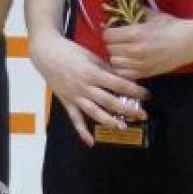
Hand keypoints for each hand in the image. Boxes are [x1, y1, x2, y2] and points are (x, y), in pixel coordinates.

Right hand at [29, 31, 148, 146]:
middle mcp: (85, 87)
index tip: (146, 95)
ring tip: (123, 127)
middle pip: (110, 101)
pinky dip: (82, 132)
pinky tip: (90, 142)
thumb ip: (106, 68)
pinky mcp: (66, 102)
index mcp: (93, 73)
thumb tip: (123, 78)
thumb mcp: (91, 56)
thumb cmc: (70, 51)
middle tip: (142, 115)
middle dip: (128, 109)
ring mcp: (75, 96)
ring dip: (110, 121)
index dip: (134, 91)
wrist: (46, 53)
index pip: (119, 84)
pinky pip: (75, 119)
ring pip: (95, 112)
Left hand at [102, 9, 192, 80]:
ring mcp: (140, 64)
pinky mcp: (145, 73)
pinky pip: (124, 73)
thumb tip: (120, 8)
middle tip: (120, 41)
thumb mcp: (153, 15)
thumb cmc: (171, 27)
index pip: (108, 35)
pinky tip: (129, 62)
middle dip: (113, 44)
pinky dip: (123, 68)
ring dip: (117, 56)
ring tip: (124, 51)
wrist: (188, 43)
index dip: (109, 32)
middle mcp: (135, 50)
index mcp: (136, 33)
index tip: (114, 31)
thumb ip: (135, 12)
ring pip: (115, 62)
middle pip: (110, 49)